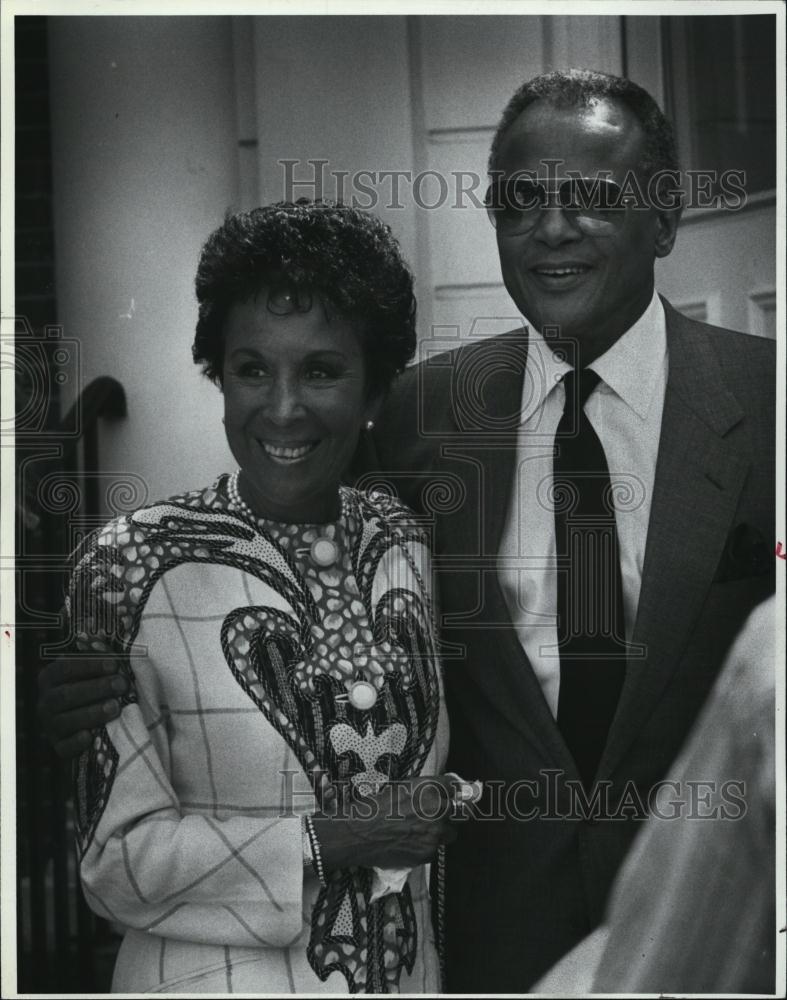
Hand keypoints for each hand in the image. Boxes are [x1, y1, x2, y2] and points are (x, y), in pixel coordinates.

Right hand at [37, 654, 128, 757]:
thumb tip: (101, 637)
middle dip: (96, 689)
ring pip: (64, 721)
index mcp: (50, 678)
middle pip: (65, 695)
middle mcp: (45, 702)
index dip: (89, 665)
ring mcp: (50, 726)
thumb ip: (97, 656)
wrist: (81, 722)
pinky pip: (63, 747)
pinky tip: (90, 736)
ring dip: (91, 713)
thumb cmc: (91, 688)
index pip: (64, 668)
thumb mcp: (92, 670)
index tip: (114, 664)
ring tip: (116, 707)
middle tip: (121, 685)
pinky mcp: (58, 747)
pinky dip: (76, 743)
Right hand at [311, 774, 457, 871]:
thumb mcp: (400, 788)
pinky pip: (436, 848)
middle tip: (446, 814)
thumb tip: (440, 792)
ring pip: (451, 832)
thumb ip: (424, 790)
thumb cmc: (374, 807)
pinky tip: (412, 842)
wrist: (359, 833)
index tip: (455, 795)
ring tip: (424, 831)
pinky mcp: (429, 852)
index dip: (455, 791)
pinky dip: (428, 846)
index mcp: (429, 788)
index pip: (455, 787)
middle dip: (455, 812)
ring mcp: (435, 833)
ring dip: (443, 831)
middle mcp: (437, 809)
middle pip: (462, 811)